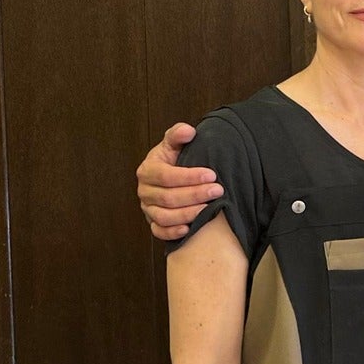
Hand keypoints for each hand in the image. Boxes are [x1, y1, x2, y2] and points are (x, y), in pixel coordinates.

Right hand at [139, 122, 220, 240]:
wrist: (172, 176)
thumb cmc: (175, 159)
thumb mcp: (174, 144)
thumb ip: (178, 134)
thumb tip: (188, 131)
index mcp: (148, 170)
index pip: (166, 175)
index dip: (189, 176)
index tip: (212, 175)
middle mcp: (145, 191)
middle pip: (167, 198)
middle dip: (195, 195)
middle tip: (218, 191)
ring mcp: (148, 209)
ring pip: (164, 217)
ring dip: (188, 214)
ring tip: (209, 209)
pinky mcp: (153, 223)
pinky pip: (159, 232)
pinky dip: (172, 233)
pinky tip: (189, 228)